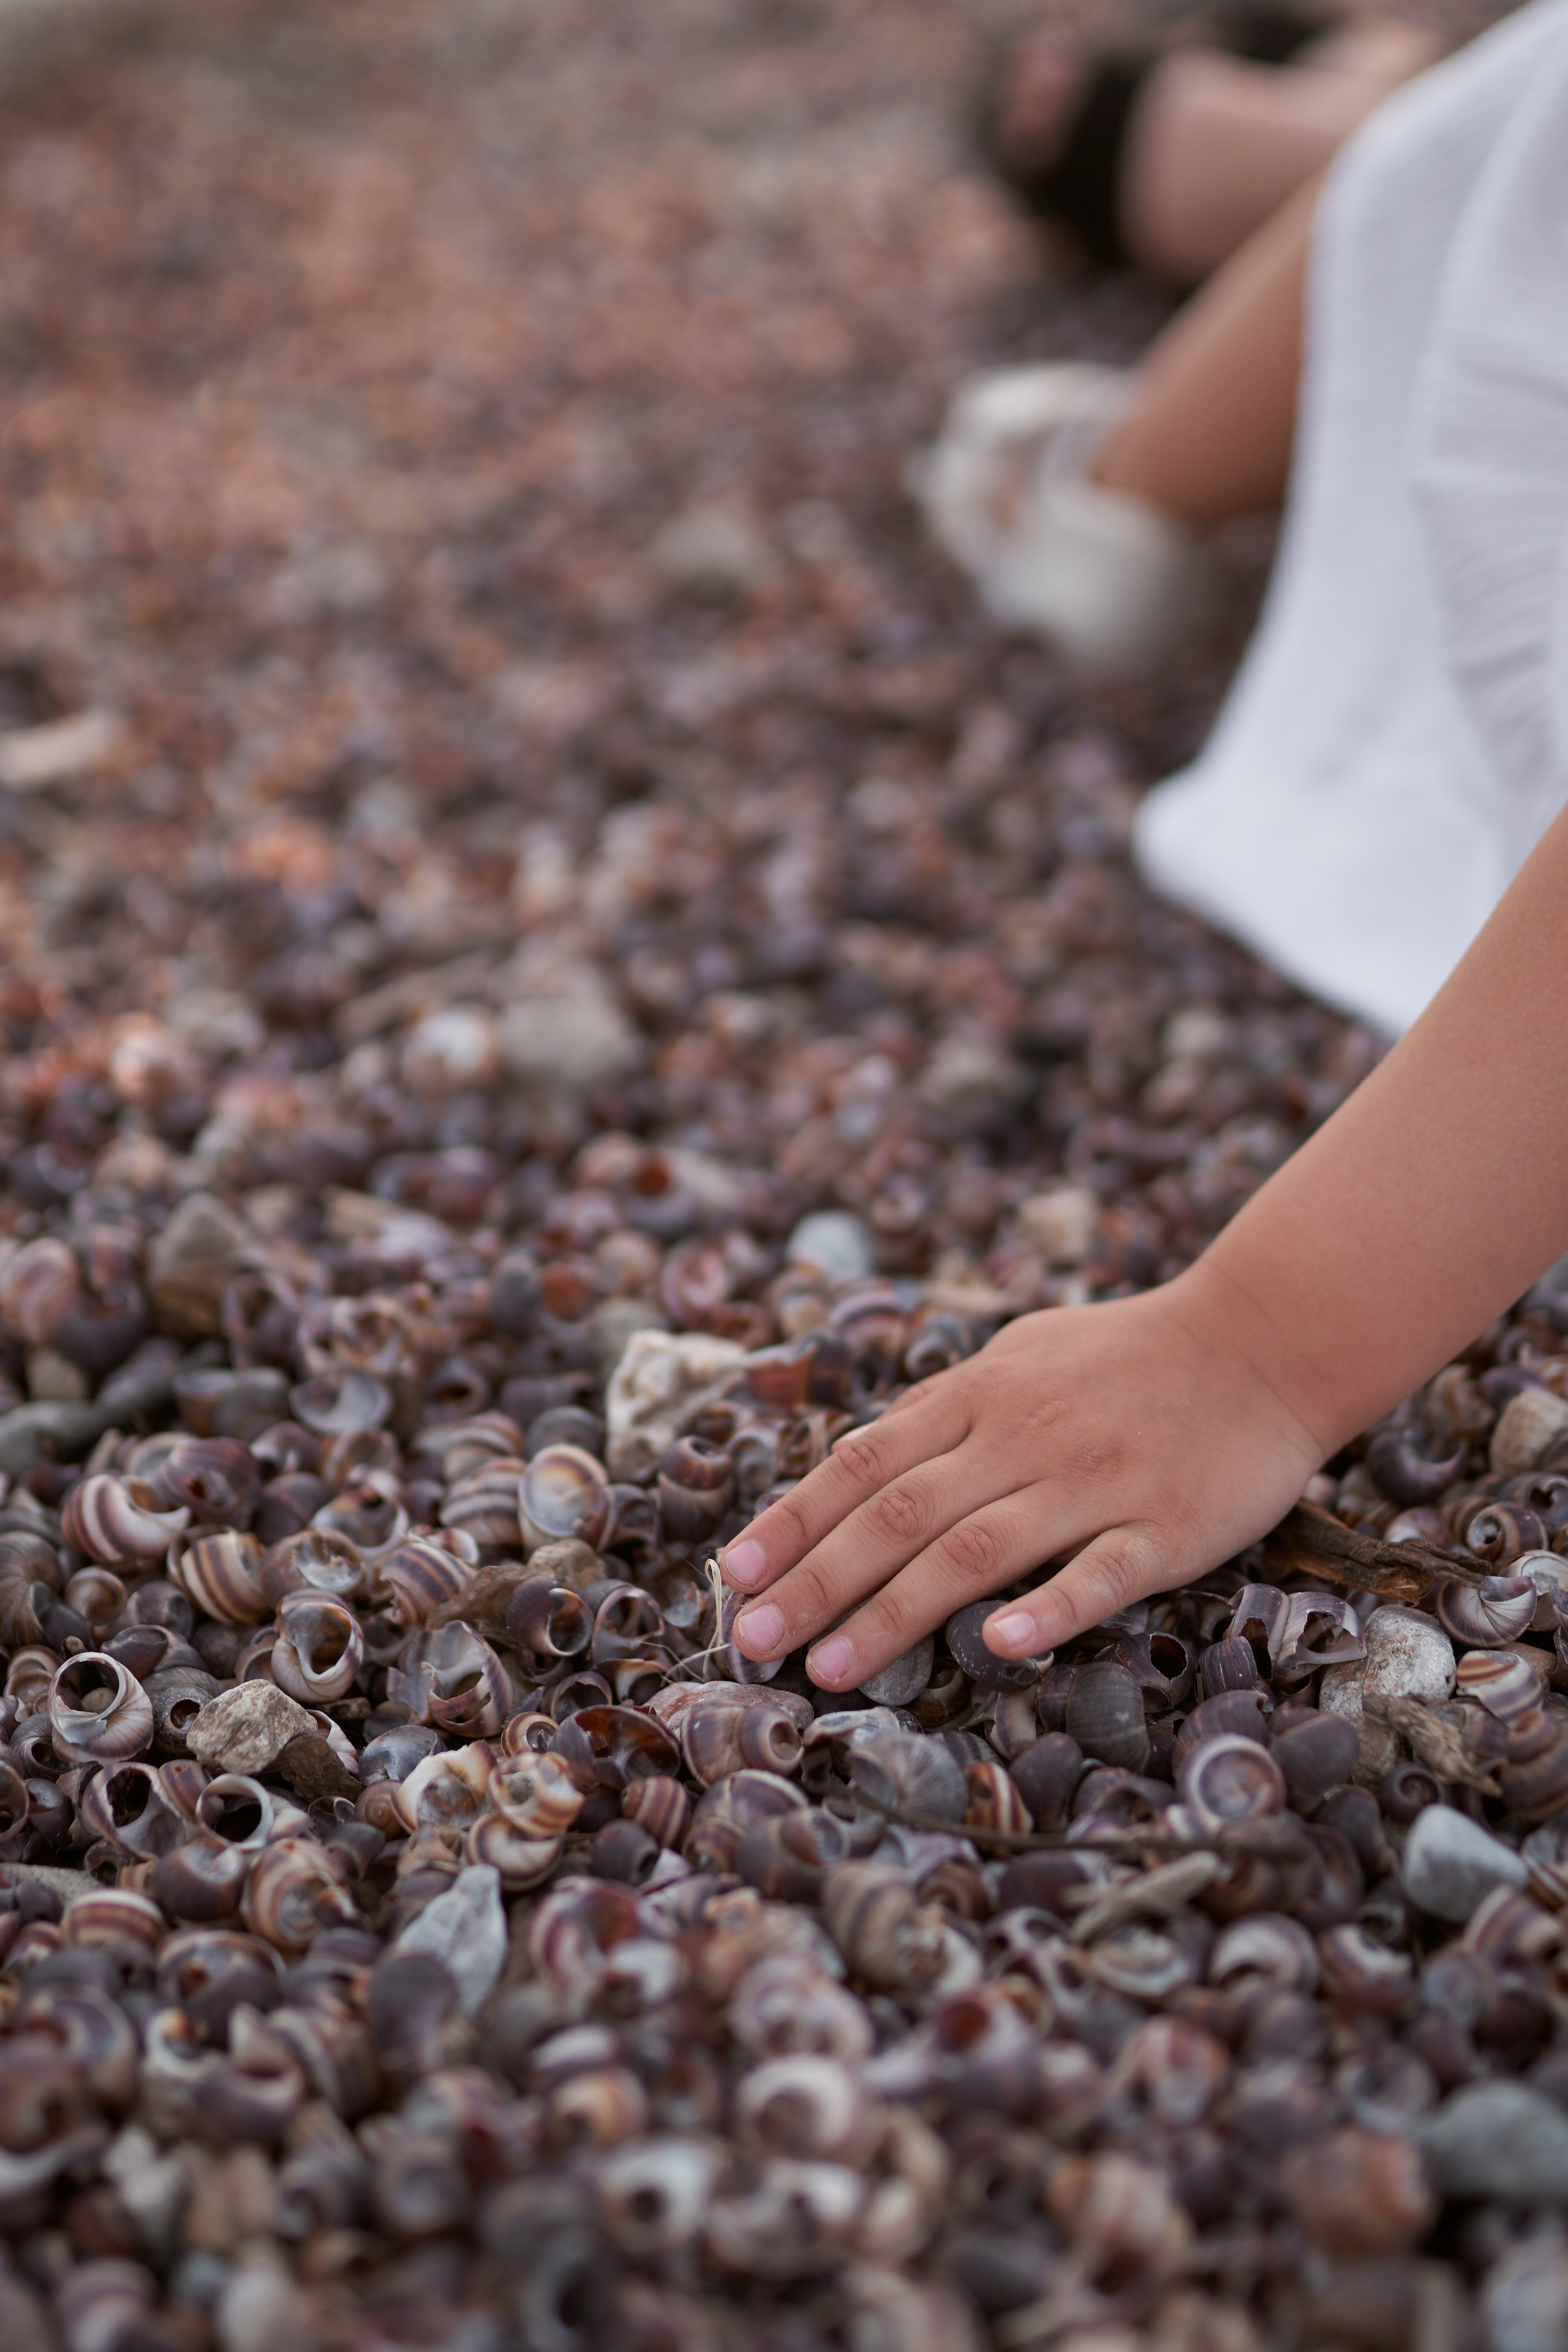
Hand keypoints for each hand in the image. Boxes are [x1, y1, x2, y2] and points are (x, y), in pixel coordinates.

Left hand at [720, 1266, 1325, 1689]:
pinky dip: (1048, 1610)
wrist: (1264, 1340)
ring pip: (977, 1552)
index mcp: (982, 1395)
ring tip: (830, 1669)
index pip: (864, 1463)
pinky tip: (1000, 1649)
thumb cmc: (1130, 1354)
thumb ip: (948, 1406)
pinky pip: (1098, 1574)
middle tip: (752, 1644)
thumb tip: (865, 1455)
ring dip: (895, 1613)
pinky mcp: (1163, 1528)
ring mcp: (1094, 1483)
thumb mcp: (1023, 1353)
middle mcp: (1023, 1437)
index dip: (793, 1521)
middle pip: (900, 1515)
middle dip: (817, 1582)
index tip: (733, 1577)